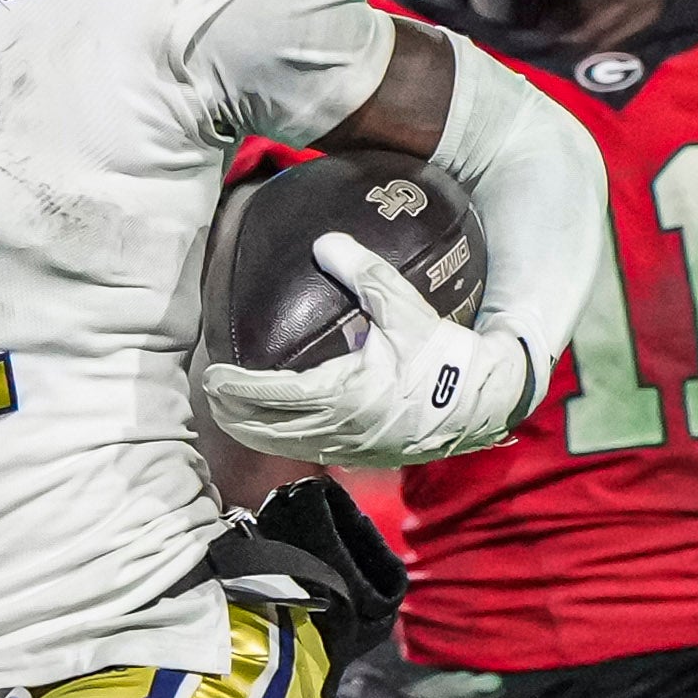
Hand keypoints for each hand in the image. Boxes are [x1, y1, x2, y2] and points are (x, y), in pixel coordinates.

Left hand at [200, 238, 540, 467]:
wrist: (486, 402)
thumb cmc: (445, 357)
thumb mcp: (406, 309)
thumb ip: (364, 273)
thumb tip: (325, 240)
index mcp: (343, 394)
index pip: (270, 396)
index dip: (234, 388)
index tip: (212, 375)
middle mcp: (340, 428)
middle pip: (264, 430)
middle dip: (231, 413)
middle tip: (211, 392)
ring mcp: (351, 448)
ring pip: (283, 447)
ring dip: (253, 431)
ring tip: (233, 412)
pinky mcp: (364, 457)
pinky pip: (309, 452)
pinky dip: (283, 440)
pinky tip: (278, 426)